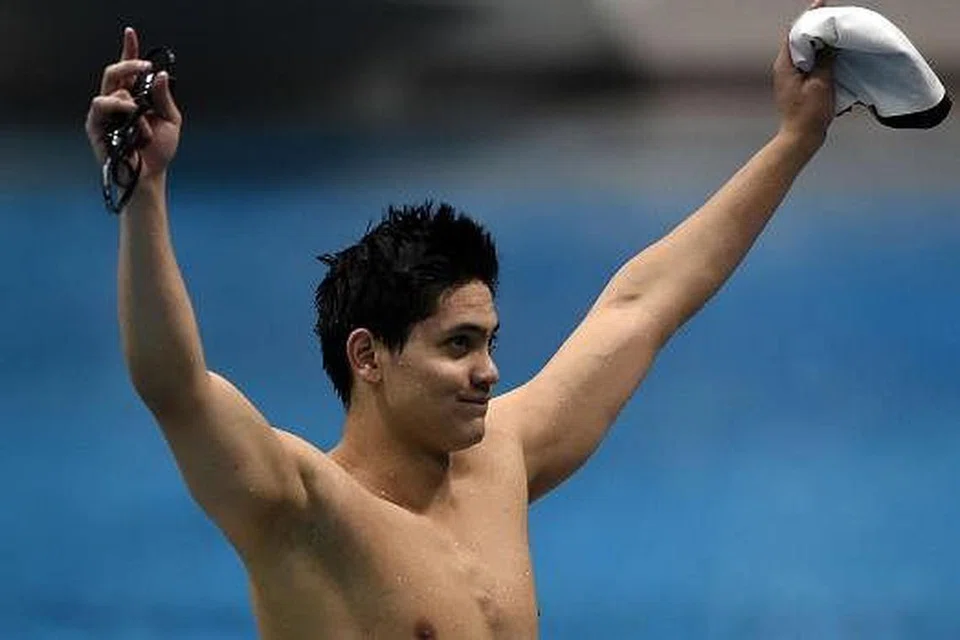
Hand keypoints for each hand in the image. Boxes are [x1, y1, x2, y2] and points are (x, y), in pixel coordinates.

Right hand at [85, 27, 181, 180]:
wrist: (150, 175)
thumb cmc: (158, 150)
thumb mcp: (170, 120)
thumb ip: (163, 97)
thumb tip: (160, 74)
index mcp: (133, 98)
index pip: (128, 70)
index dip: (128, 51)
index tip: (131, 33)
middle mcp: (116, 103)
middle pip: (114, 72)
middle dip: (129, 65)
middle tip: (145, 67)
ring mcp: (104, 113)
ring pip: (111, 90)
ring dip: (131, 101)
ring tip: (142, 115)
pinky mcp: (95, 126)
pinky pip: (102, 106)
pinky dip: (121, 109)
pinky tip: (133, 118)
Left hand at [772, 0, 834, 147]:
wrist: (801, 138)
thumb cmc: (808, 114)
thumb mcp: (820, 83)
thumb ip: (825, 59)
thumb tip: (830, 42)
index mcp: (785, 64)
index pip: (794, 32)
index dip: (808, 17)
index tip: (821, 4)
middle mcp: (785, 68)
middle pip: (800, 39)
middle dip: (817, 27)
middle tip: (834, 18)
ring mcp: (791, 76)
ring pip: (806, 51)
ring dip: (821, 42)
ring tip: (837, 32)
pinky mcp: (799, 84)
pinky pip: (810, 63)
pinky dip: (822, 56)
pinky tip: (835, 54)